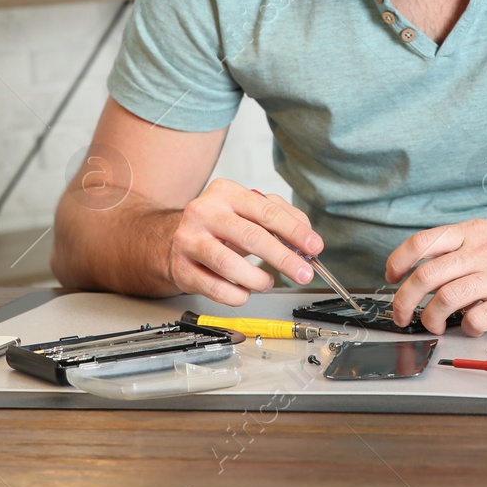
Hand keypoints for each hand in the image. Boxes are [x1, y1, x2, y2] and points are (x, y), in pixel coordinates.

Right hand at [163, 179, 322, 306]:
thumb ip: (279, 216)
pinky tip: (244, 291)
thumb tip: (306, 235)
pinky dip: (237, 295)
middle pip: (251, 237)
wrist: (173, 240)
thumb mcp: (247, 211)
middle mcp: (204, 212)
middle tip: (303, 272)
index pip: (266, 211)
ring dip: (257, 279)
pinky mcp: (181, 268)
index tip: (314, 246)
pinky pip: (215, 288)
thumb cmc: (219, 226)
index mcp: (225, 192)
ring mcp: (189, 240)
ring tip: (267, 282)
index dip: (294, 230)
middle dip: (283, 258)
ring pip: (229, 264)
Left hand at [384, 211, 486, 335]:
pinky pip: (479, 318)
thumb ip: (461, 245)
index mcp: (471, 232)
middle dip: (404, 300)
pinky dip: (467, 328)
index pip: (422, 244)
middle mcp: (480, 252)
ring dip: (431, 318)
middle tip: (401, 315)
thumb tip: (429, 267)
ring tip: (434, 324)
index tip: (390, 277)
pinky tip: (470, 327)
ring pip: (446, 299)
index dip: (398, 261)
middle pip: (426, 276)